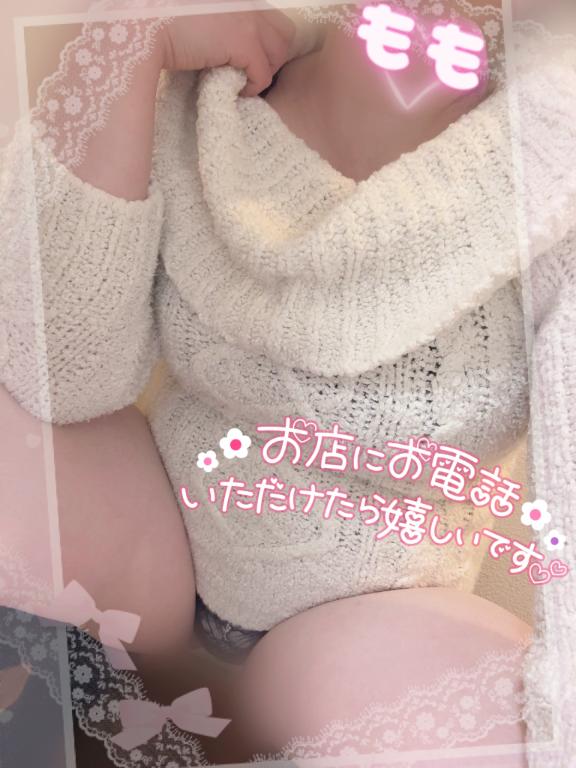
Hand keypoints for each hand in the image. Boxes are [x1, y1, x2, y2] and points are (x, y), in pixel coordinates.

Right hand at [158, 9, 295, 95]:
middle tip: (250, 74)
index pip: (271, 19)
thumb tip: (231, 51)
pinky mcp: (244, 41)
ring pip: (279, 54)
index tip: (247, 61)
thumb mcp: (200, 16)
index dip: (265, 43)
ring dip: (264, 72)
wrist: (144, 24)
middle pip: (284, 33)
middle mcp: (247, 1)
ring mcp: (248, 18)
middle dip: (272, 58)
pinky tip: (237, 90)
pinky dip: (253, 87)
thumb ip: (222, 25)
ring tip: (244, 81)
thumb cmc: (161, 24)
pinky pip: (263, 74)